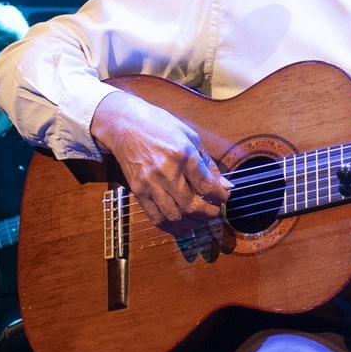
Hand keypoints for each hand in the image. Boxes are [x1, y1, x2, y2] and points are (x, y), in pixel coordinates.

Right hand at [90, 90, 231, 237]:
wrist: (125, 124)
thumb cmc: (160, 127)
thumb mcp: (191, 138)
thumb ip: (208, 165)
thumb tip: (225, 186)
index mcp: (183, 156)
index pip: (207, 187)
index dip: (220, 198)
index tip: (224, 198)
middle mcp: (166, 172)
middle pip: (192, 207)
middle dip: (209, 215)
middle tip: (215, 213)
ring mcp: (150, 184)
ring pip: (174, 217)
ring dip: (191, 224)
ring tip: (199, 220)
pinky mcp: (137, 191)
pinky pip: (155, 217)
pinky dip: (170, 226)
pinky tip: (180, 225)